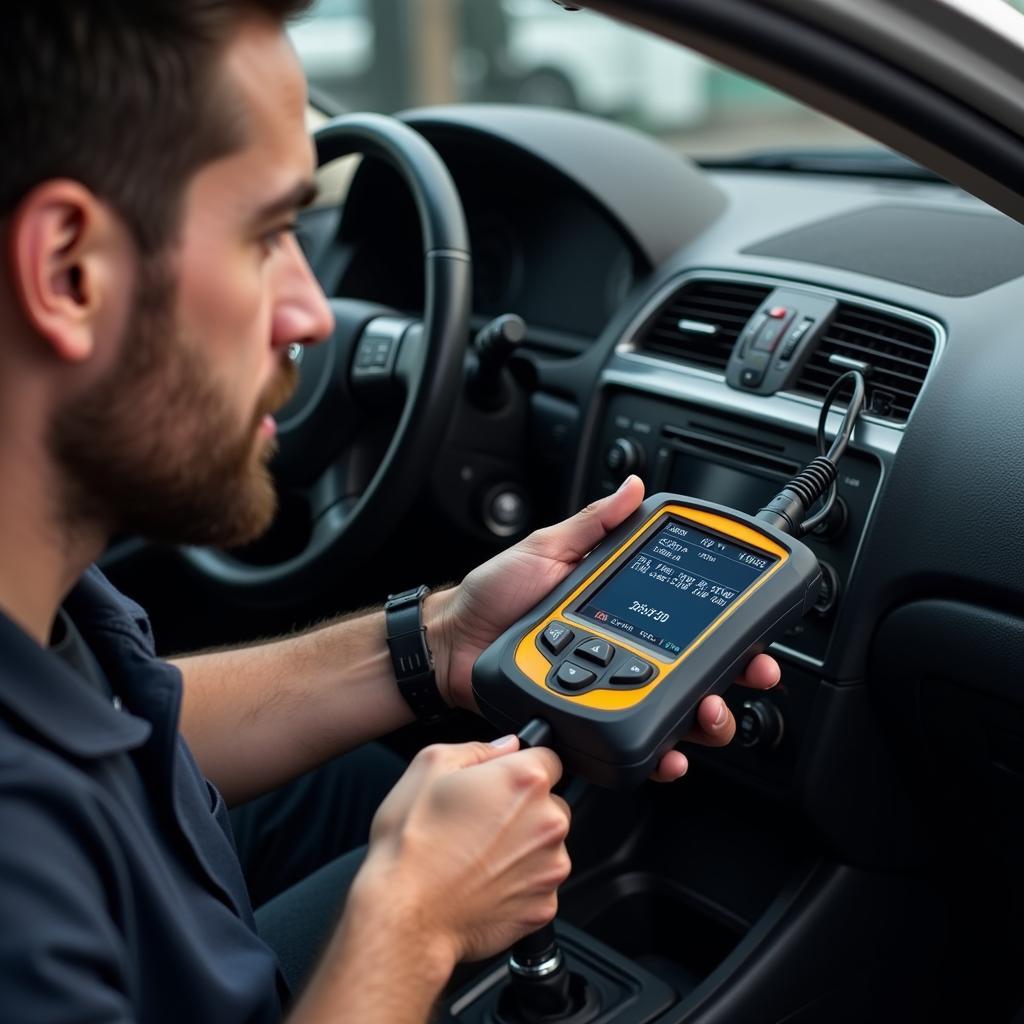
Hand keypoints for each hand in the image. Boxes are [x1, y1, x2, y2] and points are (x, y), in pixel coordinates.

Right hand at [355, 737, 569, 963]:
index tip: (503, 781)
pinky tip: (484, 882)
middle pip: (552, 804)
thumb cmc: (412, 843)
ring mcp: (550, 868)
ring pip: (547, 846)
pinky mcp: (544, 906)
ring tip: (478, 855)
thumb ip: (478, 748)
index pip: (549, 758)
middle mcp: (548, 823)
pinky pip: (540, 884)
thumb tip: (506, 746)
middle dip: (525, 809)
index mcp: (525, 782)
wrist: (406, 915)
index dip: (522, 767)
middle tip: (482, 821)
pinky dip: (519, 883)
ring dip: (524, 847)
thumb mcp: (429, 766)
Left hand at [431, 476, 781, 780]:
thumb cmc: (494, 594)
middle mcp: (626, 649)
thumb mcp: (545, 547)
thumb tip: (633, 488)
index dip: (730, 628)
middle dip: (734, 679)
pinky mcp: (590, 718)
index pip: (689, 618)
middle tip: (747, 676)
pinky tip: (670, 754)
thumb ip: (592, 522)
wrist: (452, 643)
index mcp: (623, 607)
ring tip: (707, 715)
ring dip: (705, 719)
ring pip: (676, 712)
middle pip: (697, 672)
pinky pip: (633, 740)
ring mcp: (610, 687)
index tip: (754, 631)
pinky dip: (660, 753)